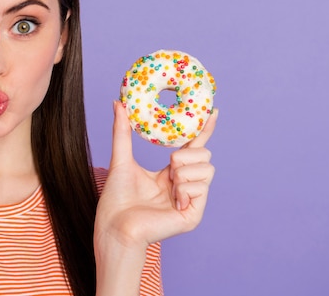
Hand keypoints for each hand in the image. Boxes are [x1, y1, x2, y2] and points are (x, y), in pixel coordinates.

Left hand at [95, 102, 217, 251]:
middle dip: (186, 155)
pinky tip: (172, 201)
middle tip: (169, 166)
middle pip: (205, 155)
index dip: (204, 130)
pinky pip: (201, 187)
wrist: (115, 225)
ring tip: (167, 185)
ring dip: (182, 172)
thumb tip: (117, 102)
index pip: (193, 147)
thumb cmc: (116, 198)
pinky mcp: (194, 214)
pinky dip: (183, 189)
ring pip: (206, 169)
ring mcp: (191, 200)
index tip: (213, 111)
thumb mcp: (121, 158)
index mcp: (171, 173)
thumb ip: (122, 131)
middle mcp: (184, 185)